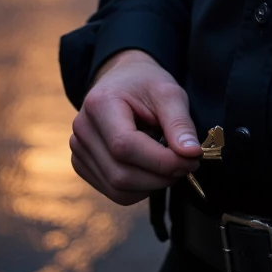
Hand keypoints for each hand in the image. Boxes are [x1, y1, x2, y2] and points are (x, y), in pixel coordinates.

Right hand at [69, 48, 201, 205]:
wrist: (123, 80)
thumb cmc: (147, 84)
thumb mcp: (169, 93)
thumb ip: (180, 123)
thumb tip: (191, 153)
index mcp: (99, 105)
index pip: (125, 147)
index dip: (161, 160)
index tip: (192, 159)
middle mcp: (82, 130)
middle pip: (120, 174)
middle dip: (161, 177)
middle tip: (188, 164)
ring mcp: (79, 151)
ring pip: (118, 189)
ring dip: (153, 185)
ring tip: (170, 163)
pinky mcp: (83, 166)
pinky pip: (114, 192)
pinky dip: (140, 188)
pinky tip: (151, 167)